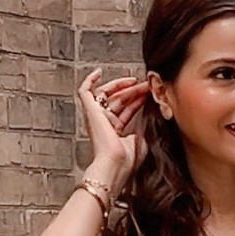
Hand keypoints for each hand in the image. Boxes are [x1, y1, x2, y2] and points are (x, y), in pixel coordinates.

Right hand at [77, 69, 149, 186]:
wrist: (116, 163)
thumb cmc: (126, 160)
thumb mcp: (141, 140)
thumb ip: (142, 126)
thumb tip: (149, 112)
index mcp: (115, 131)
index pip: (126, 110)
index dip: (137, 100)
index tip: (149, 92)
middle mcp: (104, 123)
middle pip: (118, 100)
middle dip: (133, 91)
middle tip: (146, 85)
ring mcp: (96, 116)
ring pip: (107, 94)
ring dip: (122, 85)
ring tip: (135, 81)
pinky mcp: (90, 111)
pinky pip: (85, 92)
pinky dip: (89, 80)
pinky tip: (98, 72)